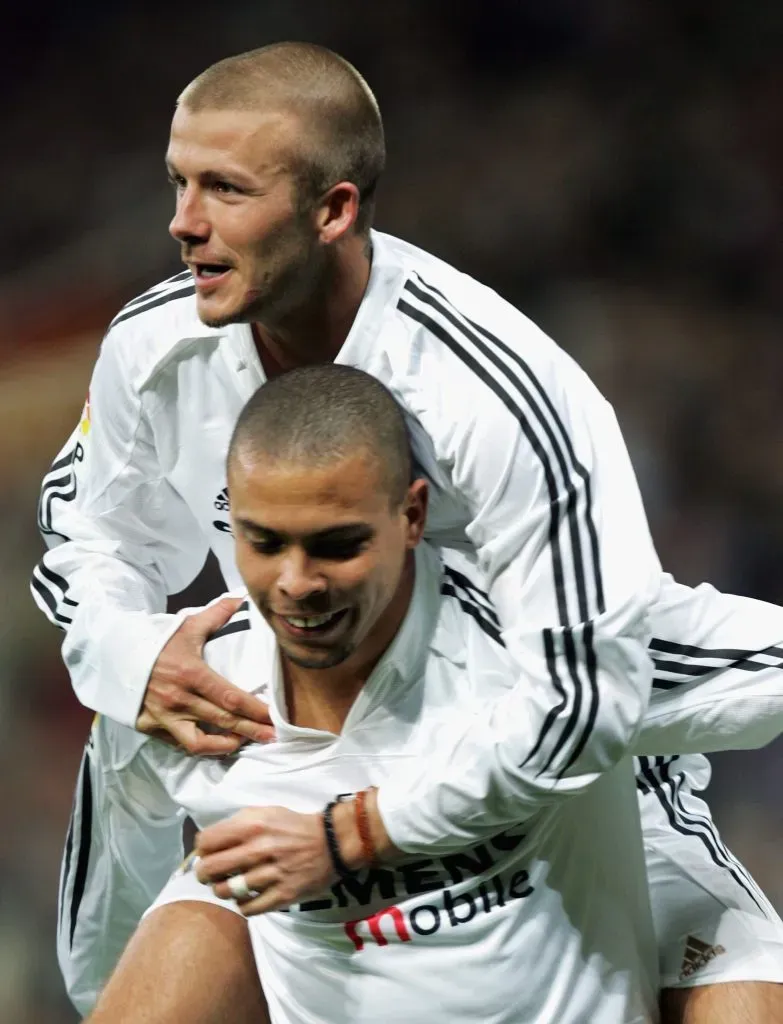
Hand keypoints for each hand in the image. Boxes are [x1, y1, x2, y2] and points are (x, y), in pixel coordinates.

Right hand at [136, 597, 274, 754]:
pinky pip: (178, 743)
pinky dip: (198, 746)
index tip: (273, 716)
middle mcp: (179, 699)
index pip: (231, 697)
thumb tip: (240, 598)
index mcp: (192, 674)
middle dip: (251, 730)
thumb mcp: (186, 626)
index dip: (255, 710)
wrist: (113, 655)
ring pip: (199, 742)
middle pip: (223, 721)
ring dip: (225, 745)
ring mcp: (164, 717)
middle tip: (272, 736)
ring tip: (243, 742)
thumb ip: (216, 615)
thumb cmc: (155, 642)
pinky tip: (214, 743)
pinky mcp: (150, 727)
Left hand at [195, 807, 334, 913]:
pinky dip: (242, 905)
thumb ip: (237, 823)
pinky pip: (248, 908)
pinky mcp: (282, 895)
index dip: (202, 849)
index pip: (206, 841)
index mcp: (253, 826)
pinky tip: (246, 897)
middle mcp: (259, 849)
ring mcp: (271, 874)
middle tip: (209, 875)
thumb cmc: (293, 827)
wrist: (331, 843)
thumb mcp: (265, 812)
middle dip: (204, 874)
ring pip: (226, 891)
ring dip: (222, 890)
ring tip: (228, 886)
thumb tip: (209, 840)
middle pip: (210, 869)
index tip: (207, 853)